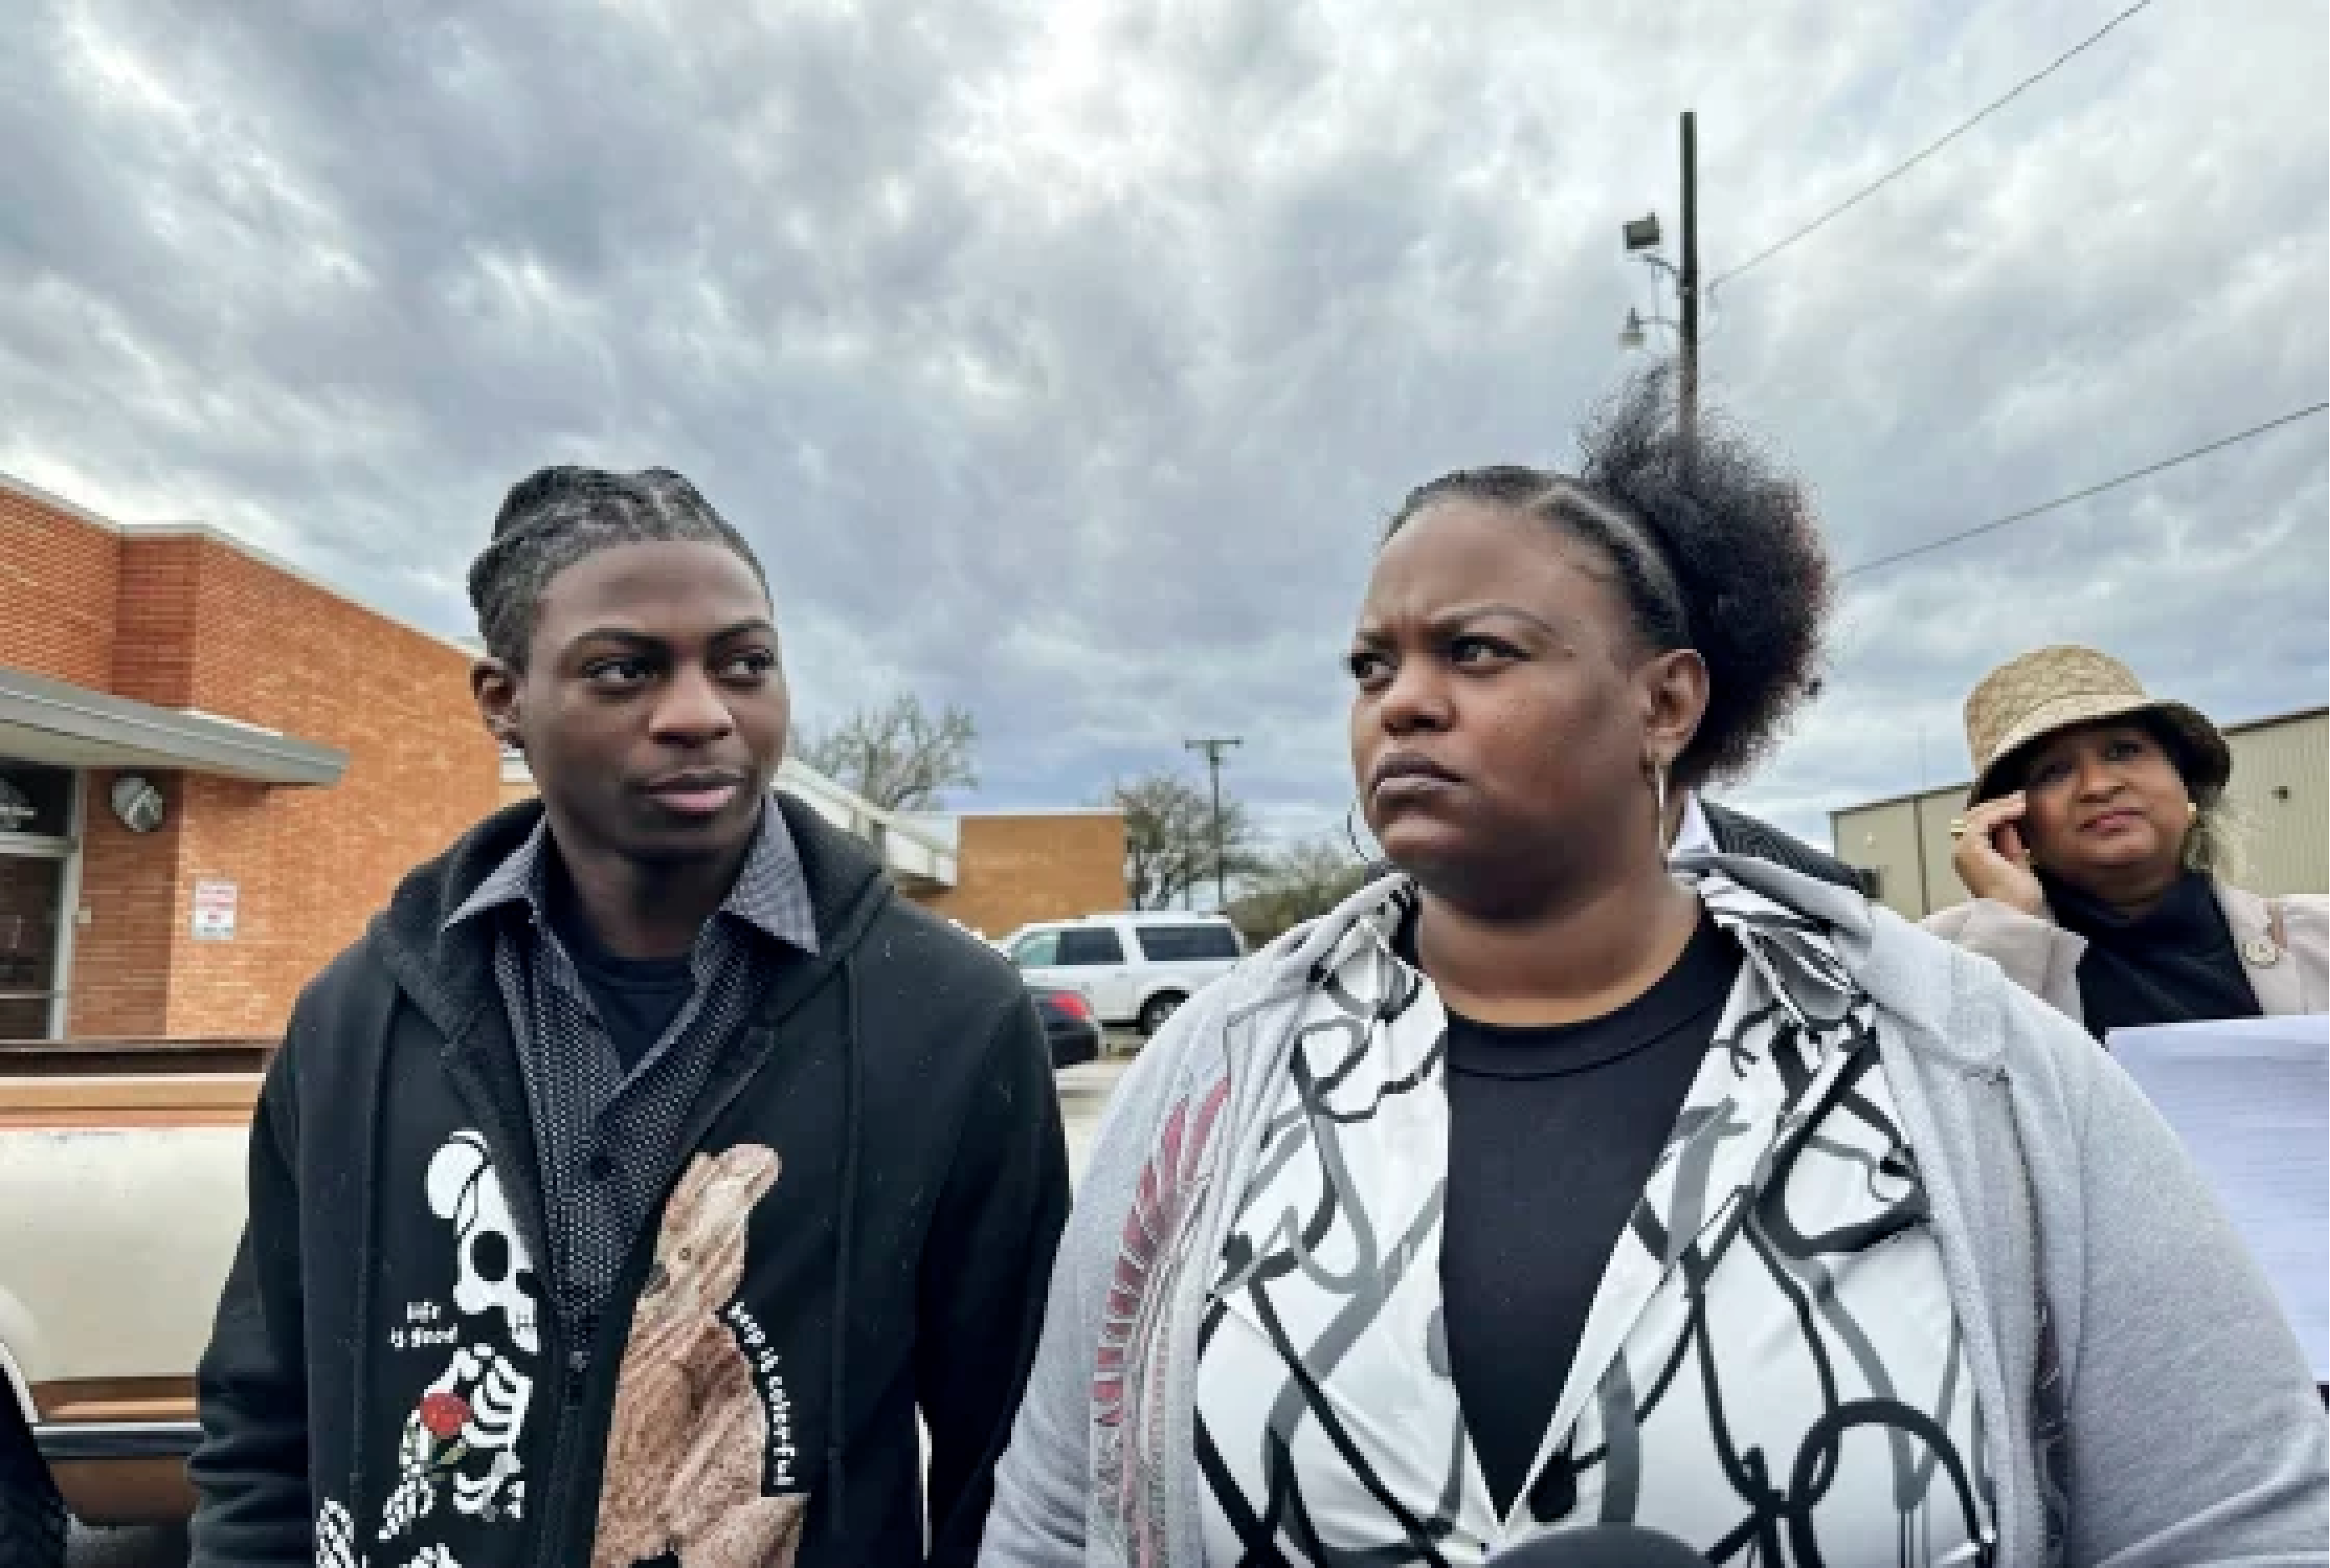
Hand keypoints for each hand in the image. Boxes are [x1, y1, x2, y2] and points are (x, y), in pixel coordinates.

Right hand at [1952, 792, 2045, 915]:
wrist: (2015, 915)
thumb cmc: (2018, 900)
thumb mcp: (2016, 866)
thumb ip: (2010, 845)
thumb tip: (2010, 824)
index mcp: (1970, 859)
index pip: (1978, 826)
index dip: (1997, 813)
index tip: (2019, 805)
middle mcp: (1961, 852)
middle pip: (1974, 817)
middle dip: (1998, 805)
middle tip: (2021, 797)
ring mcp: (1963, 849)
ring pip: (1977, 815)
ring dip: (2001, 805)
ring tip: (2023, 800)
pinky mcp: (1970, 847)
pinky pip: (1983, 820)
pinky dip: (2001, 811)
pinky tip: (2018, 807)